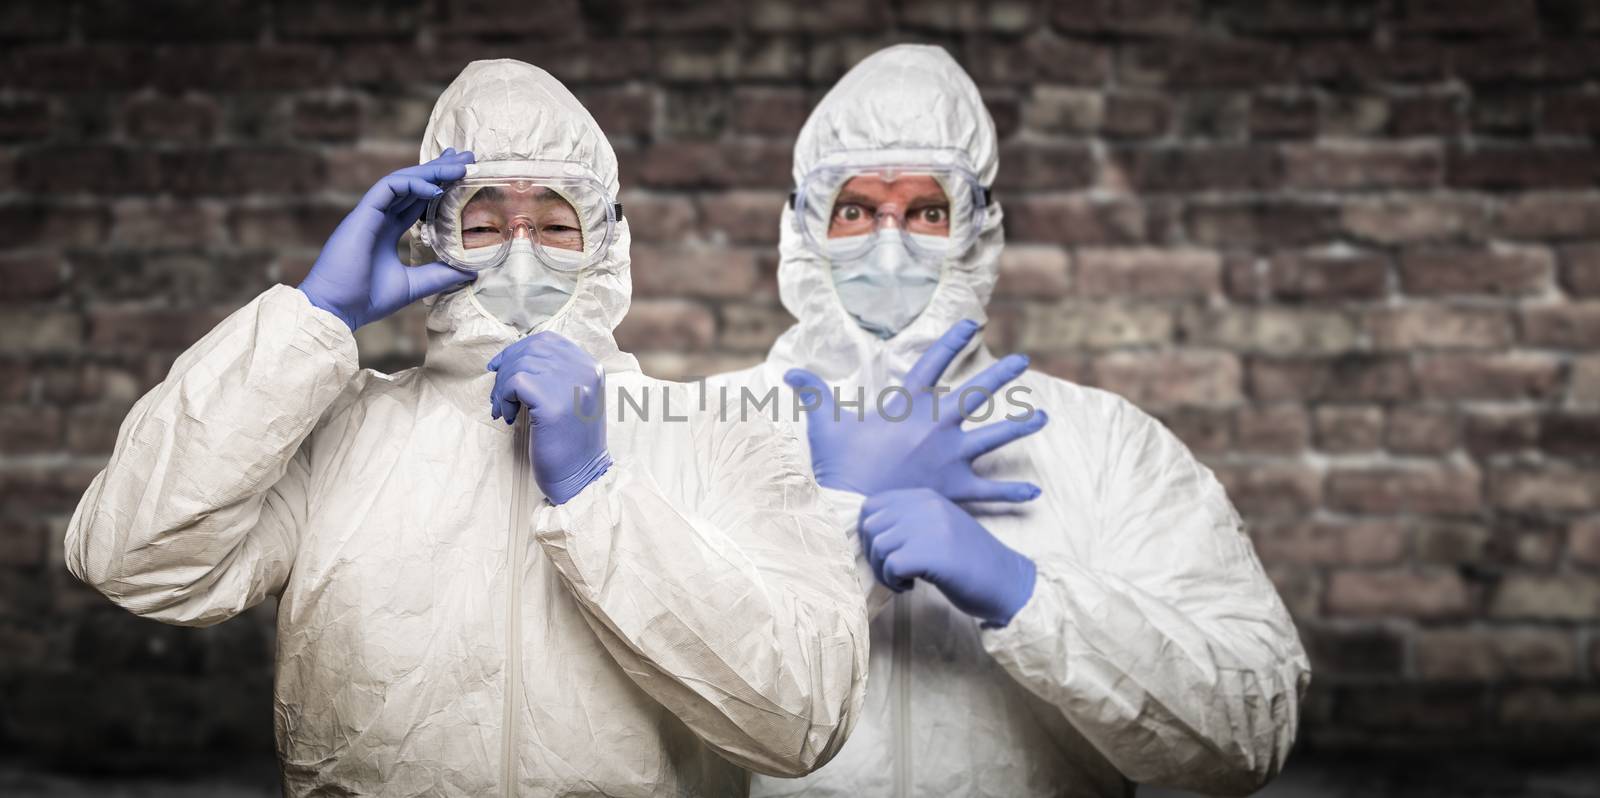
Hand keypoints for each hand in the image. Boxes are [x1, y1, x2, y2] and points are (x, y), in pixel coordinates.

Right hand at [298, 149, 476, 330]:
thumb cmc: (367, 299)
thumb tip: (472, 271)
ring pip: (402, 180)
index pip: (416, 201)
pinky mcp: (362, 215)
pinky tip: (436, 189)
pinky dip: (413, 184)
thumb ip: (440, 275)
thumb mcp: (414, 285)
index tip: (463, 176)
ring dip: (431, 171)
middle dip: (439, 169)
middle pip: (412, 185)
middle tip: (468, 156)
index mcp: (387, 231)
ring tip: (460, 164)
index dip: (438, 187)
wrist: (336, 309)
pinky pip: (388, 188)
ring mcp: (369, 214)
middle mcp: (379, 218)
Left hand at [488, 332, 611, 504]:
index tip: (500, 367)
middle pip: (530, 349)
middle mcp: (584, 370)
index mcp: (591, 367)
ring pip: (519, 365)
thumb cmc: (570, 440)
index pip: (548, 341)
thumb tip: (514, 357)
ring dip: (502, 388)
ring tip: (504, 409)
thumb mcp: (573, 398)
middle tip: (499, 395)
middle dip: (507, 369)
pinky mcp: (552, 403)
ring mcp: (570, 385)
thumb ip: (556, 374)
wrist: (579, 476)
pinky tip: (509, 416)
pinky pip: (515, 383)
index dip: (518, 350)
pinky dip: (504, 398)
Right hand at [783, 320, 1047, 502]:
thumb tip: (791, 373)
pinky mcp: (956, 489)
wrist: (853, 509)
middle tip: (1023, 361)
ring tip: (1044, 418)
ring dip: (1021, 427)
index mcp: (909, 406)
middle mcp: (937, 426)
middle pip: (977, 394)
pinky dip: (1013, 494)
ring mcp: (950, 457)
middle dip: (1002, 375)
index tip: (973, 323)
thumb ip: (813, 395)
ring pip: (995, 437)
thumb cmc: (841, 466)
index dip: (953, 340)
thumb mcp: (825, 425)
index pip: (934, 363)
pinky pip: (990, 492)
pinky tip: (1035, 493)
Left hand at [859, 488, 1036, 626]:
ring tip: (905, 580)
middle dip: (874, 554)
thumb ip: (909, 523)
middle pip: (870, 526)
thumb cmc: (970, 561)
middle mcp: (926, 506)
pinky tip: (912, 587)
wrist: (1007, 581)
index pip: (872, 506)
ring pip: (877, 547)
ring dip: (884, 571)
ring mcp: (929, 528)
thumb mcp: (939, 528)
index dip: (870, 533)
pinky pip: (890, 566)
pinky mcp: (931, 554)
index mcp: (926, 497)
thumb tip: (867, 534)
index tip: (886, 552)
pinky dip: (894, 582)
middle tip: (894, 571)